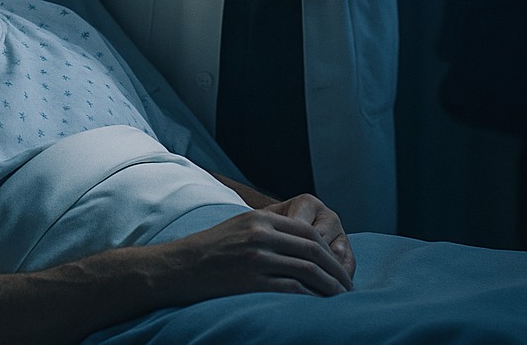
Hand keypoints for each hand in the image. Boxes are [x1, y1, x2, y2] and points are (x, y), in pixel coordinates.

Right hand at [160, 205, 353, 299]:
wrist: (178, 268)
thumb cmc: (209, 250)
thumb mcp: (240, 227)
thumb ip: (268, 230)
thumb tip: (301, 246)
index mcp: (261, 218)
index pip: (308, 232)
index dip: (330, 251)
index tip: (340, 267)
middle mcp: (261, 234)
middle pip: (313, 250)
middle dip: (336, 270)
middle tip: (348, 287)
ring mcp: (256, 258)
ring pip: (307, 271)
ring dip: (329, 287)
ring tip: (340, 300)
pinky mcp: (250, 282)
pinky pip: (291, 291)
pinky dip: (310, 300)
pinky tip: (318, 308)